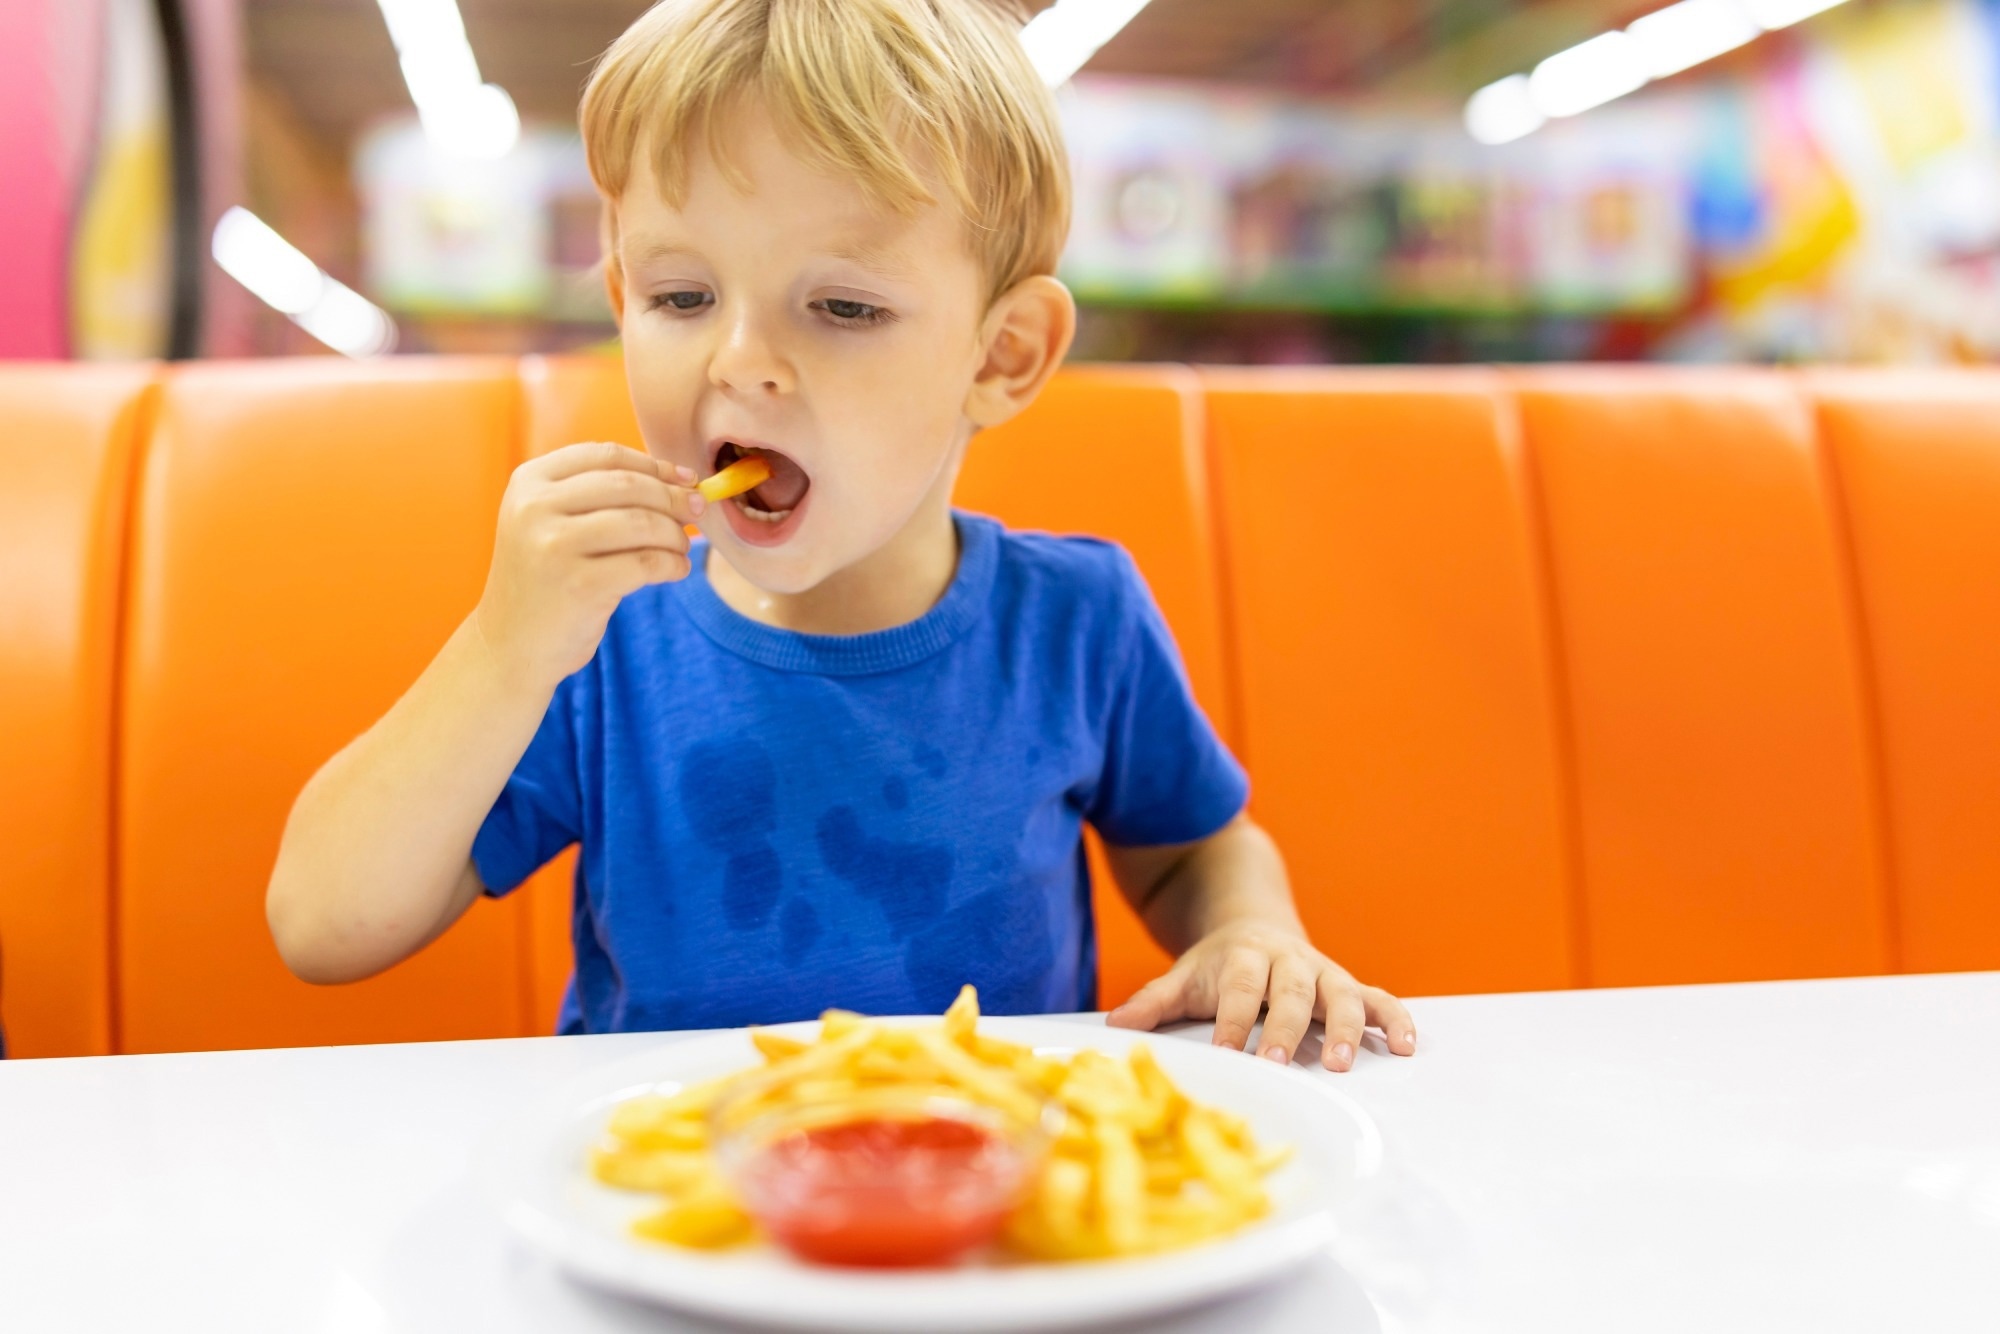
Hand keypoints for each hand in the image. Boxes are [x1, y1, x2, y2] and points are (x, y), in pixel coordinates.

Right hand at [473, 441, 704, 695]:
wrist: (511, 644)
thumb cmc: (547, 579)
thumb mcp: (554, 523)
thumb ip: (604, 496)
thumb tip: (682, 480)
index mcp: (529, 481)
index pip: (606, 455)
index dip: (654, 465)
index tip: (684, 478)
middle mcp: (535, 507)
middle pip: (628, 485)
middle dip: (673, 497)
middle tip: (697, 511)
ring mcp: (553, 545)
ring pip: (642, 523)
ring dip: (675, 534)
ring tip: (681, 547)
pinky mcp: (579, 585)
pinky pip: (647, 562)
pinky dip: (672, 564)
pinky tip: (676, 570)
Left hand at [1105, 921, 1416, 1071]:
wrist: (1253, 925)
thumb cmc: (1218, 966)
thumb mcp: (1183, 976)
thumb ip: (1152, 1000)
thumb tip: (1114, 1024)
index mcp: (1245, 957)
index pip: (1239, 988)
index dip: (1233, 1020)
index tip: (1226, 1053)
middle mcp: (1289, 961)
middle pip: (1292, 990)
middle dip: (1287, 1027)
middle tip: (1280, 1062)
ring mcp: (1323, 972)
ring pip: (1341, 994)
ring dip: (1346, 1027)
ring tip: (1343, 1063)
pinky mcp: (1349, 986)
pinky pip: (1379, 999)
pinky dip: (1396, 1019)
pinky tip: (1405, 1045)